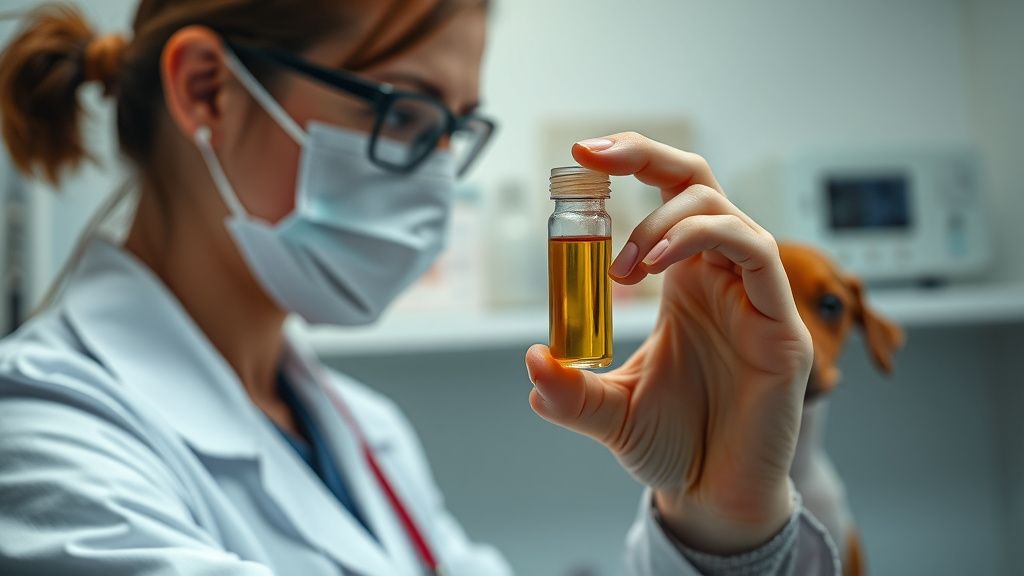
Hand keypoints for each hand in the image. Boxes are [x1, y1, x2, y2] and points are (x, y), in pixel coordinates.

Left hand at [525, 133, 811, 553]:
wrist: (715, 497)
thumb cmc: (674, 447)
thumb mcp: (608, 413)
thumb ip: (570, 391)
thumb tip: (533, 364)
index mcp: (685, 282)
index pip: (668, 197)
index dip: (633, 164)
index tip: (580, 156)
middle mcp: (722, 279)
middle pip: (698, 182)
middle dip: (646, 156)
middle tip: (593, 160)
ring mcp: (756, 298)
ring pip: (725, 213)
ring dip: (666, 221)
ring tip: (624, 267)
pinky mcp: (782, 326)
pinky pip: (757, 254)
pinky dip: (707, 240)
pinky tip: (658, 264)